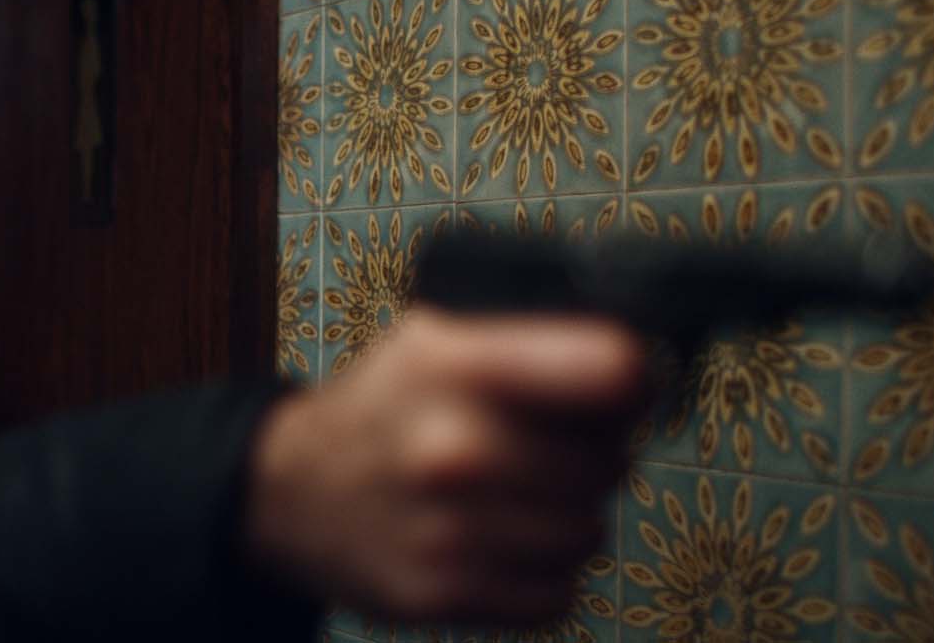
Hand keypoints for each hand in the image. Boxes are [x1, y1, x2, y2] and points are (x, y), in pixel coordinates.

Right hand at [245, 308, 647, 625]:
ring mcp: (446, 528)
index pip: (610, 371)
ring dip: (566, 519)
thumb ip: (532, 343)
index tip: (622, 393)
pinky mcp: (441, 594)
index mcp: (454, 363)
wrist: (288, 492)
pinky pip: (557, 593)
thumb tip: (646, 372)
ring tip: (513, 497)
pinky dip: (540, 574)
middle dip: (590, 457)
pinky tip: (498, 543)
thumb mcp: (437, 340)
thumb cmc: (385, 411)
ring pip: (588, 532)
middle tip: (541, 449)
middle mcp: (451, 446)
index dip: (632, 384)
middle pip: (609, 462)